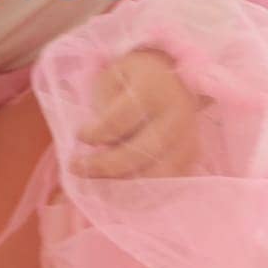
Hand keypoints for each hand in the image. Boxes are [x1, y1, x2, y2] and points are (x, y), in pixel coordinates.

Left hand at [71, 48, 200, 178]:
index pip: (118, 121)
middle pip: (138, 154)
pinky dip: (142, 191)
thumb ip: (102, 107)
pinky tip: (119, 189)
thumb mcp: (110, 77)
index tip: (79, 135)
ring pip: (155, 176)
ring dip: (122, 186)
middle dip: (103, 166)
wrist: (172, 76)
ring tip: (97, 184)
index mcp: (152, 89)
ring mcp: (187, 137)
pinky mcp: (191, 156)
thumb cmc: (132, 78)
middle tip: (75, 167)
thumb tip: (94, 144)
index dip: (94, 134)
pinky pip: (167, 183)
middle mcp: (176, 115)